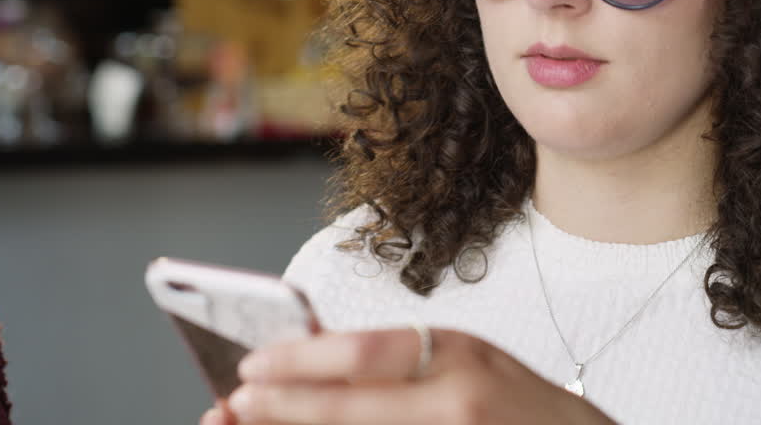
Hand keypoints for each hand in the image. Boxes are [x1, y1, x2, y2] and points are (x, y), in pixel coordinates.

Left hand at [198, 327, 616, 424]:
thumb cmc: (525, 408)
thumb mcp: (472, 362)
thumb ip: (406, 361)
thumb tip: (320, 353)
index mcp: (459, 351)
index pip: (362, 352)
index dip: (299, 360)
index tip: (253, 362)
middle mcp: (458, 395)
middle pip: (349, 405)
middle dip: (283, 406)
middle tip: (235, 402)